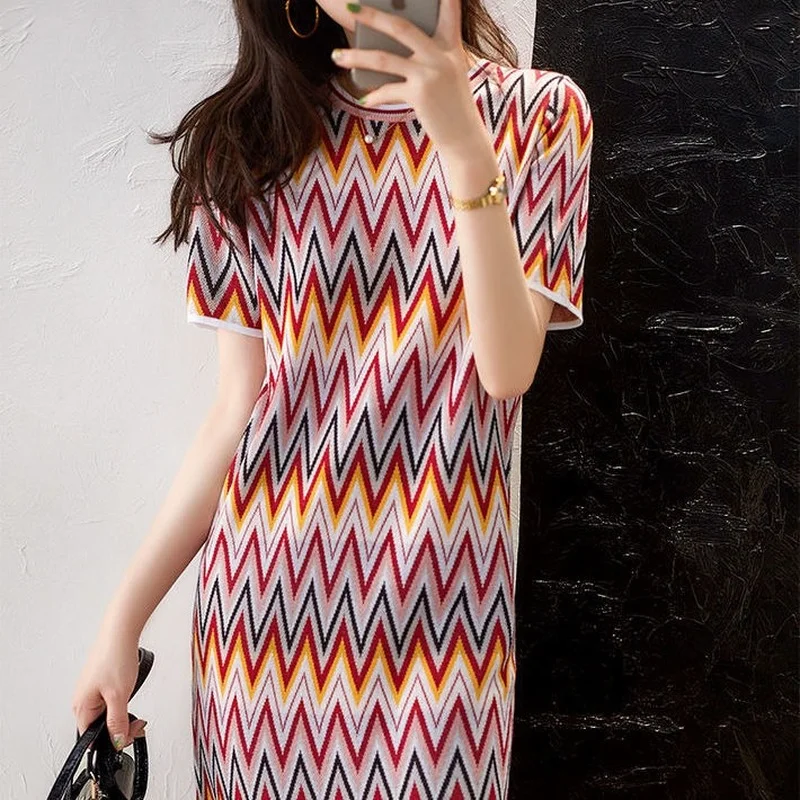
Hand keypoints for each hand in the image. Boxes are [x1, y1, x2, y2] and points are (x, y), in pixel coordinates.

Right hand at [71, 633, 147, 749]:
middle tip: (139, 722)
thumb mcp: (119, 695)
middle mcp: (82, 701)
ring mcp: (90, 690)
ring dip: (122, 713)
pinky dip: (121, 701)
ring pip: (106, 714)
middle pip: (100, 728)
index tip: (131, 733)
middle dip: (121, 727)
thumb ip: (117, 721)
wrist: (120, 631)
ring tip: (134, 702)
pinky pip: (109, 701)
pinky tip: (128, 691)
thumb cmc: (115, 657)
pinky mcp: (99, 682)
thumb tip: (116, 741)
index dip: (113, 741)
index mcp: (81, 708)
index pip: (93, 739)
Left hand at [333, 0, 487, 154]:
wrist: (465, 137)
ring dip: (356, 57)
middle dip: (372, 15)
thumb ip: (428, 56)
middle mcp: (441, 56)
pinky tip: (365, 99)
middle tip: (351, 7)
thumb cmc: (452, 106)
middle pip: (400, 27)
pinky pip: (387, 90)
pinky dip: (374, 95)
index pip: (449, 9)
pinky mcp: (420, 95)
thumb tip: (388, 49)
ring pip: (384, 59)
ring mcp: (430, 74)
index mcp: (451, 46)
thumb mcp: (448, 74)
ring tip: (337, 56)